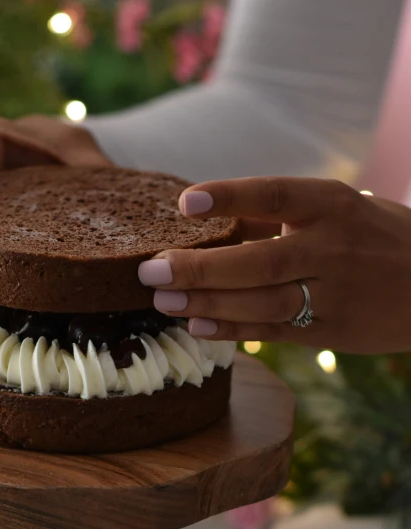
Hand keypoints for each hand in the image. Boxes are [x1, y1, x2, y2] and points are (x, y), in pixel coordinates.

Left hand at [138, 177, 410, 353]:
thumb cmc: (378, 239)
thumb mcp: (342, 211)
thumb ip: (285, 218)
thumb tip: (213, 226)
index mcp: (335, 204)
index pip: (275, 196)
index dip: (229, 198)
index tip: (184, 203)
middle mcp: (335, 247)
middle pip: (259, 260)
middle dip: (199, 268)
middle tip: (151, 270)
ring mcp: (336, 293)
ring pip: (263, 301)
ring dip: (208, 304)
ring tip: (163, 302)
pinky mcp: (334, 331)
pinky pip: (276, 331)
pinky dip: (234, 330)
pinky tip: (199, 327)